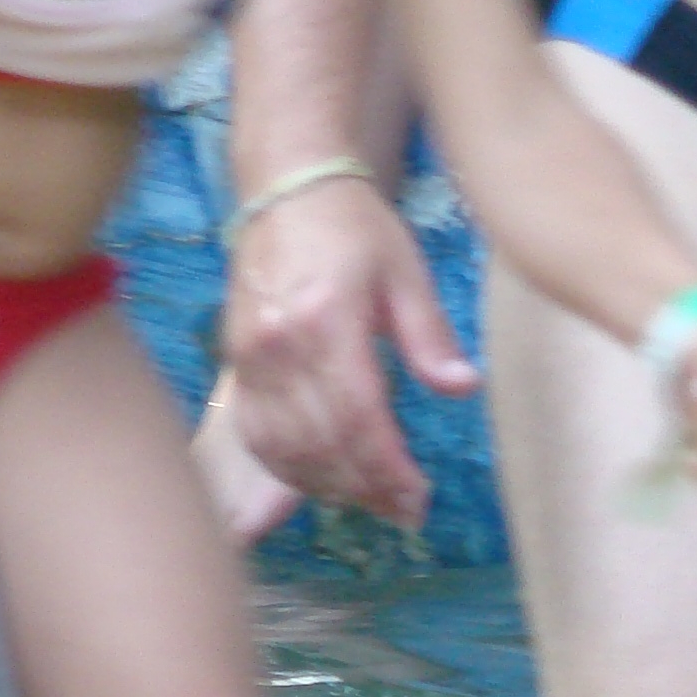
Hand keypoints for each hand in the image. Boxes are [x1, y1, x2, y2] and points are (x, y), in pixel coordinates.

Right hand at [222, 175, 475, 527]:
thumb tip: (462, 389)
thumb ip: (429, 336)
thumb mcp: (406, 272)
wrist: (286, 185)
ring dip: (326, 486)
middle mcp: (278, 346)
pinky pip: (256, 433)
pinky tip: (320, 480)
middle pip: (319, 443)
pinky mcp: (234, 362)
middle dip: (364, 488)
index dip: (387, 470)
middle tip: (404, 510)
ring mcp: (249, 358)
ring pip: (282, 448)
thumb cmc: (355, 226)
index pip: (357, 418)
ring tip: (370, 499)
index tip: (418, 498)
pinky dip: (286, 467)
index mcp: (325, 320)